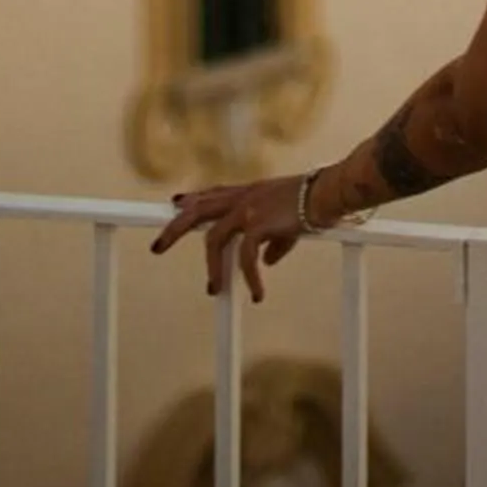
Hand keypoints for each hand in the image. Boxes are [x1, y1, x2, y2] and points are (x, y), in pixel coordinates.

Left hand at [151, 175, 305, 302]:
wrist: (330, 191)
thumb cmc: (315, 201)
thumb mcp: (288, 220)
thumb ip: (273, 240)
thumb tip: (266, 260)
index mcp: (251, 191)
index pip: (215, 192)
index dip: (194, 199)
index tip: (176, 203)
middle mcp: (245, 196)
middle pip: (198, 210)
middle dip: (174, 229)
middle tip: (156, 248)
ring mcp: (249, 208)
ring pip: (213, 238)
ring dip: (211, 267)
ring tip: (213, 290)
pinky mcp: (259, 223)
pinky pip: (246, 257)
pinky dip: (250, 278)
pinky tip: (257, 294)